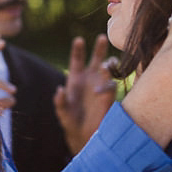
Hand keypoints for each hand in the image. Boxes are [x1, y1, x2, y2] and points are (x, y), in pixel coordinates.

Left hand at [54, 34, 115, 153]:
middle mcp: (90, 79)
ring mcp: (101, 86)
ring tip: (105, 66)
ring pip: (108, 69)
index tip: (79, 40)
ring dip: (108, 65)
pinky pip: (111, 86)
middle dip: (100, 48)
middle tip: (101, 38)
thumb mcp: (62, 112)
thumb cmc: (70, 121)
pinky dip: (106, 86)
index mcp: (76, 79)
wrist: (83, 134)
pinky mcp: (109, 96)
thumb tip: (59, 90)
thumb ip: (60, 101)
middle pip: (96, 58)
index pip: (77, 60)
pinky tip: (98, 92)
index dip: (78, 50)